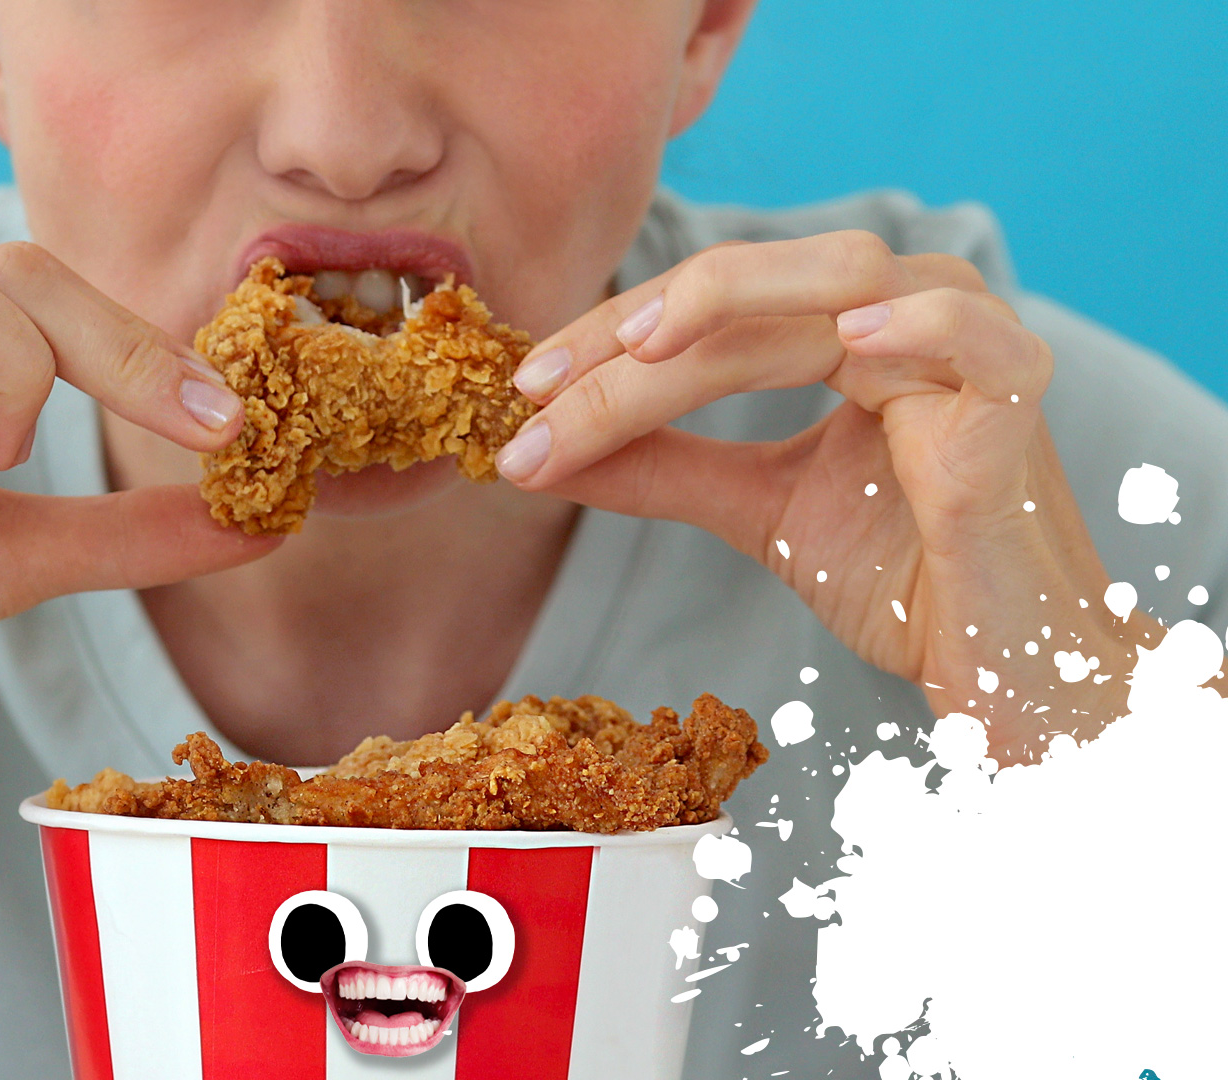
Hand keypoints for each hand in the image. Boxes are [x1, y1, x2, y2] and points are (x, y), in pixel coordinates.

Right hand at [0, 240, 275, 798]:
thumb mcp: (13, 560)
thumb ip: (121, 532)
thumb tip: (256, 524)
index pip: (45, 298)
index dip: (144, 345)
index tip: (230, 421)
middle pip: (16, 266)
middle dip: (124, 343)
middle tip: (198, 420)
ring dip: (21, 358)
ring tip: (7, 449)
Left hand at [497, 232, 1157, 760]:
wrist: (1004, 664)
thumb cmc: (897, 575)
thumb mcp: (756, 511)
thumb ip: (662, 468)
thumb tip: (534, 450)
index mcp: (848, 325)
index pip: (712, 305)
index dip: (611, 339)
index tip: (521, 390)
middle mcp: (906, 311)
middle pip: (753, 293)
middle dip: (634, 338)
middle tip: (539, 389)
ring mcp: (967, 347)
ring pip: (835, 291)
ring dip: (725, 314)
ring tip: (639, 348)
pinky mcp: (1017, 401)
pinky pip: (969, 338)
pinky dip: (914, 327)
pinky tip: (847, 338)